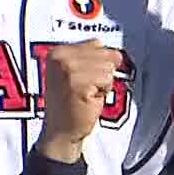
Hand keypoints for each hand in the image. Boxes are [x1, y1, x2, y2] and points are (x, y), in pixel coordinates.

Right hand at [36, 41, 123, 162]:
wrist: (61, 130)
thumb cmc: (71, 103)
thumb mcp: (77, 73)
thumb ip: (93, 57)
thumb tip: (116, 53)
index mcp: (57, 51)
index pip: (96, 44)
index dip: (98, 64)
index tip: (83, 79)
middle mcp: (60, 57)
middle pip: (104, 54)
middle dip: (101, 74)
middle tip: (85, 89)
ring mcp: (68, 69)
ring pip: (108, 67)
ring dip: (102, 84)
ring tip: (87, 94)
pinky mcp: (78, 83)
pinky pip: (107, 80)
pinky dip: (103, 91)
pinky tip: (89, 99)